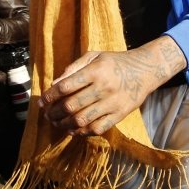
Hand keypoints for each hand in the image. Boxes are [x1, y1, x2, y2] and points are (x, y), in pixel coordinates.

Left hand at [39, 36, 185, 135]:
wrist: (145, 70)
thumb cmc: (115, 62)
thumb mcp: (94, 56)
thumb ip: (74, 68)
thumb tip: (55, 84)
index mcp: (95, 71)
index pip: (66, 87)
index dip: (50, 96)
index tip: (42, 102)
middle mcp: (103, 88)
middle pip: (72, 105)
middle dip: (55, 112)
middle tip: (48, 114)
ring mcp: (112, 103)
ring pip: (82, 119)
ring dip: (65, 124)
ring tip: (57, 123)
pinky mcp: (120, 114)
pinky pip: (97, 128)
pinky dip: (82, 132)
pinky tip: (73, 130)